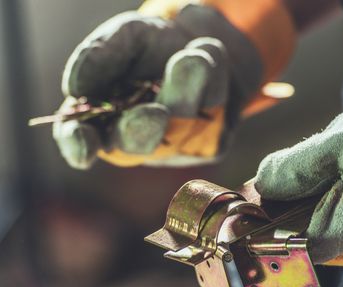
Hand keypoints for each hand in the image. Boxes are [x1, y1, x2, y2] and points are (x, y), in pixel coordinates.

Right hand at [54, 5, 262, 168]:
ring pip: (181, 128)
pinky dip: (213, 82)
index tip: (85, 144)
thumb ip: (101, 55)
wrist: (201, 43)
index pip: (81, 139)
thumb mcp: (126, 37)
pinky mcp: (213, 143)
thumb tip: (77, 87)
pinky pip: (216, 121)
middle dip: (143, 129)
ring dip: (186, 92)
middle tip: (155, 112)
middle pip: (134, 145)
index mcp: (102, 118)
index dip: (79, 145)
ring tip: (192, 57)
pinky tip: (207, 52)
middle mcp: (137, 138)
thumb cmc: (152, 47)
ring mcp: (176, 143)